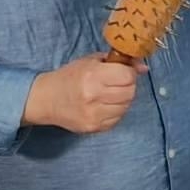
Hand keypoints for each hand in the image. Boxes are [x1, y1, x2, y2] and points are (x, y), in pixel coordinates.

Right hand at [22, 53, 147, 133]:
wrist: (46, 99)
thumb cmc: (69, 77)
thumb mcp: (91, 62)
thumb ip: (117, 62)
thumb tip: (143, 68)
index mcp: (92, 76)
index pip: (128, 76)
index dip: (129, 72)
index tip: (123, 71)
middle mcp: (94, 96)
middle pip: (130, 92)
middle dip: (128, 85)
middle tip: (118, 82)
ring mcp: (94, 115)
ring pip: (126, 106)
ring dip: (123, 99)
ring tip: (110, 93)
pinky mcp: (94, 127)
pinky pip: (118, 118)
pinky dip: (116, 111)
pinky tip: (105, 105)